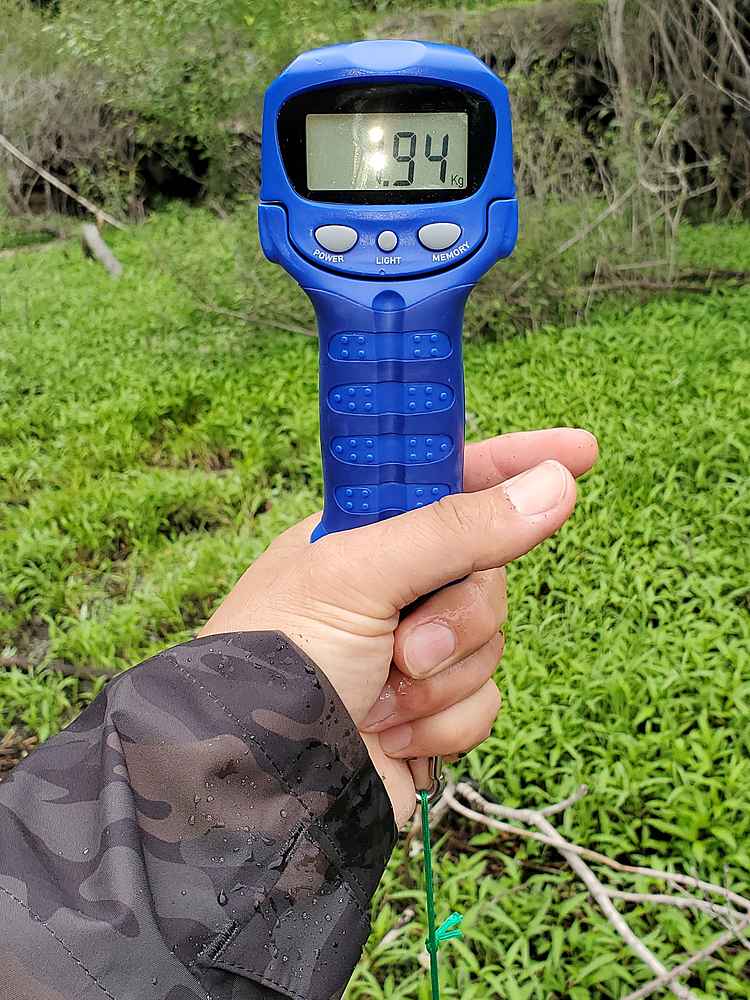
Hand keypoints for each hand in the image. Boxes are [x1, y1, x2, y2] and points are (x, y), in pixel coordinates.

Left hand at [200, 428, 597, 824]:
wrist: (263, 778)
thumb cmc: (283, 655)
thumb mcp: (361, 573)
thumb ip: (458, 529)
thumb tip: (556, 482)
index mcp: (366, 536)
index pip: (453, 479)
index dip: (513, 462)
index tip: (578, 448)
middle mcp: (393, 588)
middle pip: (487, 571)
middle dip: (457, 617)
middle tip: (405, 645)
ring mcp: (414, 652)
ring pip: (492, 641)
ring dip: (442, 677)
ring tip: (383, 692)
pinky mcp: (432, 712)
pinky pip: (484, 703)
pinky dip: (442, 723)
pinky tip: (391, 732)